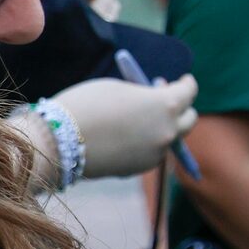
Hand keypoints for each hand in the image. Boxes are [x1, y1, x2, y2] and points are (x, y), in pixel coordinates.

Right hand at [48, 74, 198, 179]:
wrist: (59, 142)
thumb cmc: (87, 105)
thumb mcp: (120, 88)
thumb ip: (144, 94)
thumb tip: (154, 101)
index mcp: (166, 105)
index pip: (189, 92)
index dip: (186, 84)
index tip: (183, 80)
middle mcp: (168, 131)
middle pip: (188, 120)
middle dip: (181, 108)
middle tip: (164, 98)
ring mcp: (156, 153)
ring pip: (169, 138)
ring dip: (161, 127)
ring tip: (139, 117)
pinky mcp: (140, 169)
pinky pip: (151, 152)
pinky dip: (145, 143)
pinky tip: (126, 135)